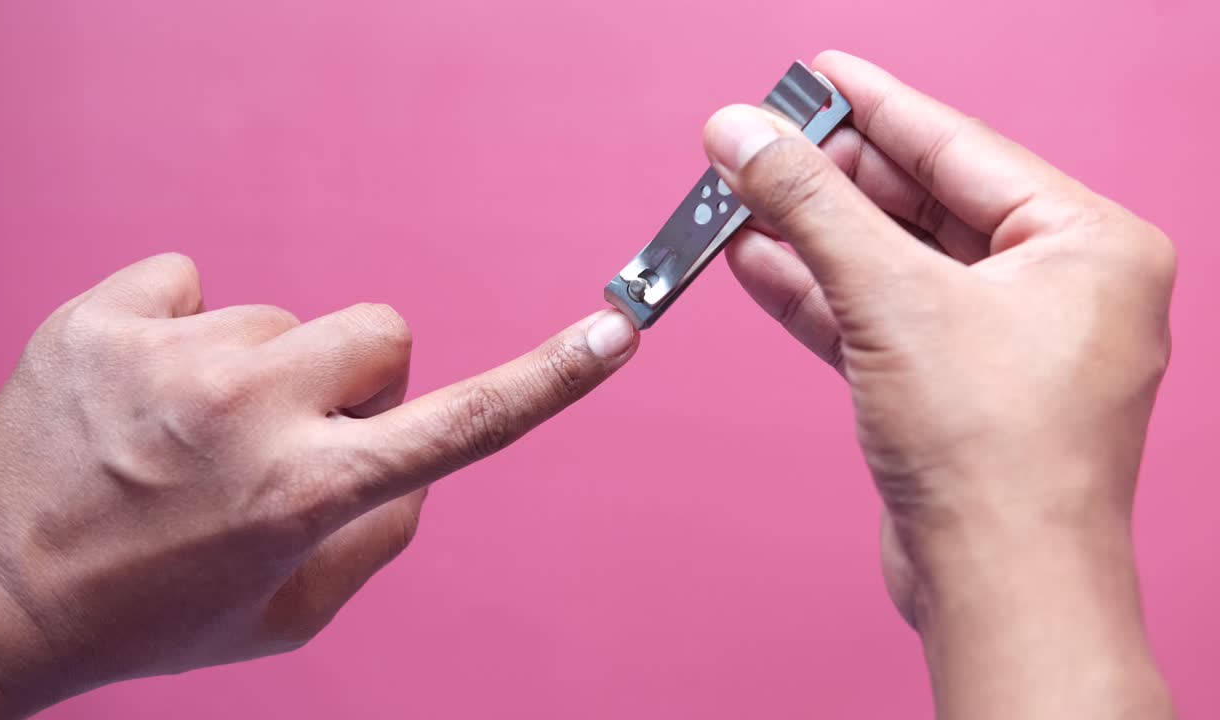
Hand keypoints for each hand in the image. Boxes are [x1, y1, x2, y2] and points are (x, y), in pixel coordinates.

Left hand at [0, 253, 638, 717]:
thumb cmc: (147, 614)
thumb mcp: (289, 613)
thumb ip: (379, 533)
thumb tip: (412, 459)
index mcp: (305, 494)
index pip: (463, 425)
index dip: (551, 379)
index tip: (615, 332)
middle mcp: (247, 413)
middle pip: (380, 332)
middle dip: (359, 378)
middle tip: (294, 429)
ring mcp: (170, 357)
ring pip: (282, 315)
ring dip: (259, 367)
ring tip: (187, 428)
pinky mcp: (102, 317)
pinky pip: (189, 281)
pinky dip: (180, 329)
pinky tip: (141, 386)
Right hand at [704, 52, 1174, 717]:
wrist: (999, 588)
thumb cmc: (994, 455)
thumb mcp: (892, 298)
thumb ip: (811, 206)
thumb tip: (744, 135)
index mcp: (1087, 244)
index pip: (960, 147)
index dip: (876, 105)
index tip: (815, 73)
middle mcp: (1057, 287)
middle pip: (921, 203)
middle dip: (831, 178)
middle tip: (756, 142)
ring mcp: (1004, 342)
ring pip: (893, 264)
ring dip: (812, 237)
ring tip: (738, 197)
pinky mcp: (954, 390)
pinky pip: (881, 318)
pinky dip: (820, 295)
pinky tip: (758, 263)